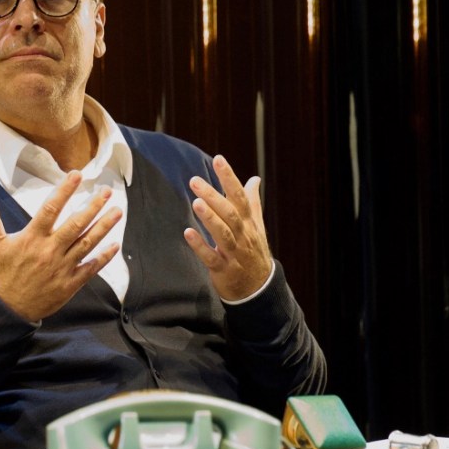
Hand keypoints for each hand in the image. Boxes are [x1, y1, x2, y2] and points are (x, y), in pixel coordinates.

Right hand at [0, 171, 122, 321]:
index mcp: (32, 239)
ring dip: (104, 227)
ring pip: (87, 243)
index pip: (51, 209)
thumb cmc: (1, 275)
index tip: (77, 175)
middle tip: (107, 191)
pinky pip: (91, 268)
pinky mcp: (70, 283)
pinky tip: (115, 245)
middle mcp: (50, 250)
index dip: (65, 190)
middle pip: (76, 224)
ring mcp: (62, 267)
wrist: (6, 309)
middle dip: (93, 206)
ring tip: (118, 211)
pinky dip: (104, 257)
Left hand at [183, 155, 272, 301]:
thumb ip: (252, 202)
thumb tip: (254, 178)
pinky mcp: (223, 270)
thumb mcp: (256, 226)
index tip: (219, 159)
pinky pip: (211, 257)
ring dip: (210, 218)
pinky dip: (200, 246)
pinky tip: (188, 233)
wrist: (259, 289)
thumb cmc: (254, 252)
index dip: (230, 178)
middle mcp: (243, 236)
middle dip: (213, 196)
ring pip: (223, 234)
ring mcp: (234, 253)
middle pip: (229, 213)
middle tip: (195, 180)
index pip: (240, 196)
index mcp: (249, 223)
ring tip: (196, 202)